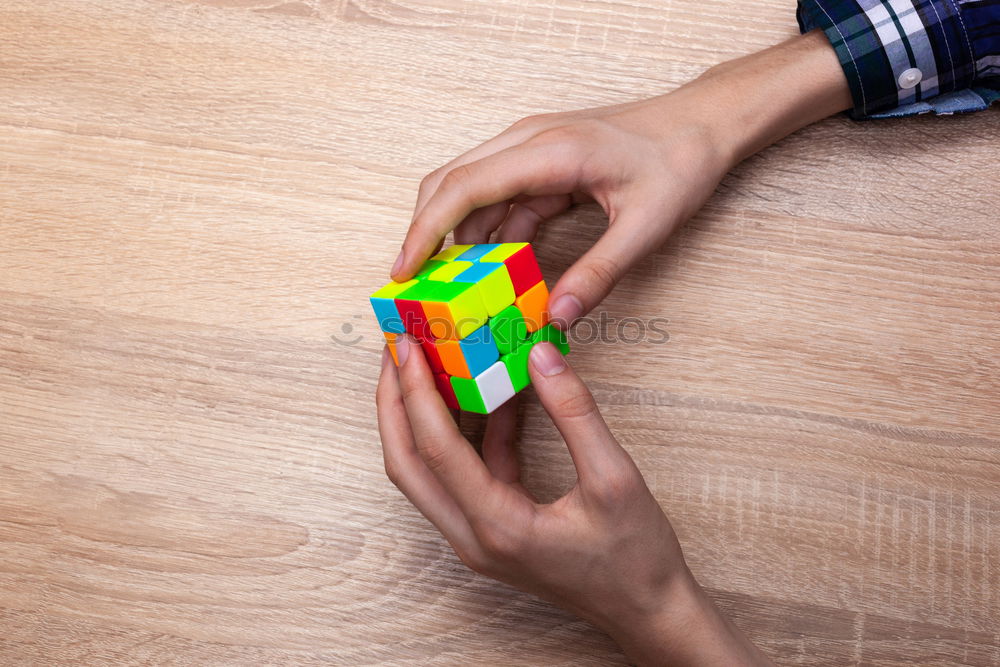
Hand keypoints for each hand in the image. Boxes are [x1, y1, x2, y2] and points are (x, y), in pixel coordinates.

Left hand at [375, 337, 772, 664]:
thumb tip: (540, 354)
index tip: (408, 345)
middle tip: (398, 349)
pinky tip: (493, 395)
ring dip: (422, 417)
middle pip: (408, 464)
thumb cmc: (636, 557)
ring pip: (428, 471)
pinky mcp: (493, 529)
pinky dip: (471, 433)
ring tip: (427, 363)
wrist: (649, 612)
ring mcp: (479, 537)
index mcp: (498, 527)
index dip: (417, 392)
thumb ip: (574, 413)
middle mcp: (474, 537)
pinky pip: (467, 474)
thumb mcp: (614, 477)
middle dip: (395, 403)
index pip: (437, 450)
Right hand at [391, 30, 850, 326]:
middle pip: (451, 183)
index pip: (463, 187)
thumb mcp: (646, 226)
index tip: (403, 271)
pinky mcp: (542, 162)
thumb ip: (599, 273)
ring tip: (452, 291)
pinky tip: (495, 273)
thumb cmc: (679, 163)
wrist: (704, 124)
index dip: (426, 231)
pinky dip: (489, 234)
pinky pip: (500, 198)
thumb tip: (554, 316)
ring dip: (457, 237)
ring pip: (470, 191)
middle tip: (413, 287)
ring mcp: (533, 148)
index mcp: (548, 151)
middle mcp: (529, 142)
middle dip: (425, 235)